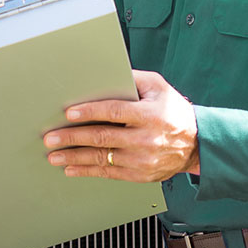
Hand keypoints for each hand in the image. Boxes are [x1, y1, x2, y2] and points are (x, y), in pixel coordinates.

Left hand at [43, 70, 198, 181]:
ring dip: (75, 157)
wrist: (197, 144)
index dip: (89, 112)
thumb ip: (133, 79)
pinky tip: (72, 168)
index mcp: (150, 115)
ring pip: (102, 159)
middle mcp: (146, 139)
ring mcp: (143, 160)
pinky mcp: (141, 175)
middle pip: (103, 138)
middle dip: (73, 138)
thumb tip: (106, 73)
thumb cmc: (174, 111)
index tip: (69, 113)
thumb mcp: (159, 87)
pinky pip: (110, 174)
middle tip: (51, 138)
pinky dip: (88, 171)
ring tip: (54, 155)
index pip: (114, 112)